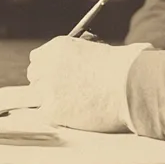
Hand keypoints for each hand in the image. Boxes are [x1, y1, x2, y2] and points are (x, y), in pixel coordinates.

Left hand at [26, 36, 150, 132]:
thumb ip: (77, 57)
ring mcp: (48, 88)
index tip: (54, 76)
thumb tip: (72, 69)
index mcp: (59, 46)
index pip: (37, 59)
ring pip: (36, 97)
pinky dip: (57, 117)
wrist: (131, 85)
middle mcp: (49, 65)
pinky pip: (44, 115)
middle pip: (34, 77)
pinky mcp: (52, 110)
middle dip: (45, 85)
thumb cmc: (125, 67)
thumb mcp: (97, 51)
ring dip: (50, 101)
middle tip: (61, 94)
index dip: (46, 69)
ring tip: (72, 106)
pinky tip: (73, 115)